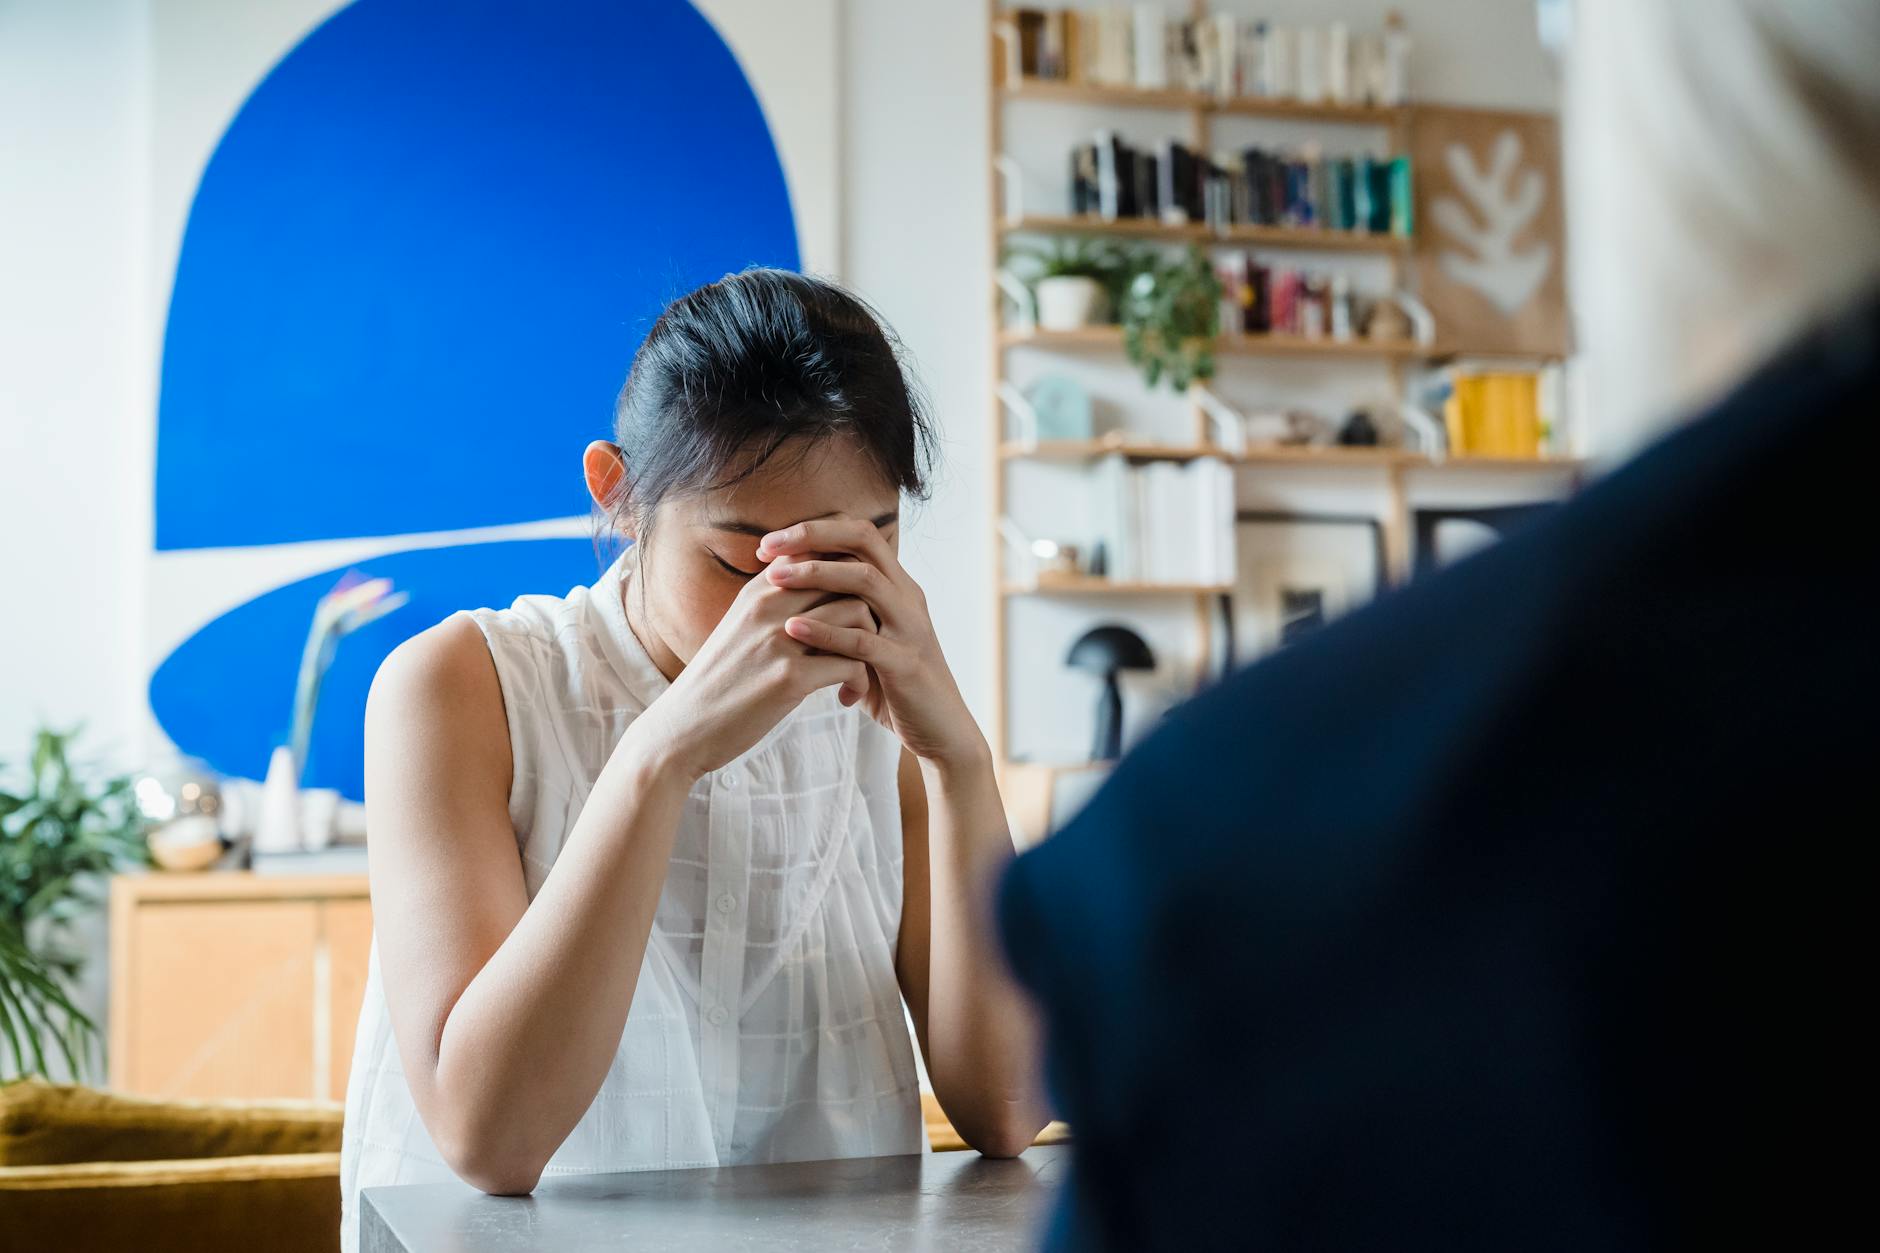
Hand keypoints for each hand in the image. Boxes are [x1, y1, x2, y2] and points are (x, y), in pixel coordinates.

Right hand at [624, 555, 877, 781]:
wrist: (683, 728)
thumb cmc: (720, 680)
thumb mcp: (741, 626)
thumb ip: (775, 601)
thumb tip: (812, 581)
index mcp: (759, 589)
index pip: (822, 554)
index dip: (851, 578)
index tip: (855, 610)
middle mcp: (769, 605)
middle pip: (848, 579)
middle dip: (870, 609)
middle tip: (869, 643)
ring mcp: (779, 639)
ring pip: (858, 615)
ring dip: (871, 645)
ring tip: (859, 672)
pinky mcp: (789, 678)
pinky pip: (852, 663)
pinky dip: (859, 680)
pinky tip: (846, 697)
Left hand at [757, 518, 986, 768]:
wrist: (941, 732)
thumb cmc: (894, 686)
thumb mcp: (868, 641)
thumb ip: (842, 615)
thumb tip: (789, 597)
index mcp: (898, 586)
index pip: (858, 533)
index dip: (813, 530)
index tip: (768, 543)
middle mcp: (907, 597)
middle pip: (864, 540)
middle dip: (812, 535)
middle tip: (767, 545)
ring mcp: (910, 628)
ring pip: (865, 580)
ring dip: (816, 574)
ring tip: (775, 579)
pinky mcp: (905, 664)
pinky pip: (864, 640)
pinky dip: (826, 632)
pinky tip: (792, 629)